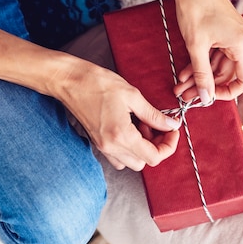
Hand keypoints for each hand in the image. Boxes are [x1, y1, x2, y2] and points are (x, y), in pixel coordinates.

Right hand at [52, 58, 180, 170]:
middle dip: (156, 146)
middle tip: (156, 124)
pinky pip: (118, 157)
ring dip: (142, 148)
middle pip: (144, 163)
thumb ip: (154, 114)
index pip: (154, 157)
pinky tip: (130, 127)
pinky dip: (129, 148)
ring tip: (141, 124)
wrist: (70, 81)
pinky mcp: (97, 143)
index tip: (172, 130)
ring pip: (131, 162)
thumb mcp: (132, 95)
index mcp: (121, 135)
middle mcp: (111, 147)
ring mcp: (102, 147)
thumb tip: (171, 125)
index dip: (169, 146)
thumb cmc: (98, 83)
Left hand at [172, 0, 242, 101]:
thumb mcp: (196, 46)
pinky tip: (183, 73)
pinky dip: (200, 63)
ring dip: (199, 76)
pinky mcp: (223, 31)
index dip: (227, 93)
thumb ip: (201, 74)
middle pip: (227, 73)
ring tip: (180, 87)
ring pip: (218, 65)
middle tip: (185, 96)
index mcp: (242, 44)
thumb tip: (205, 98)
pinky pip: (214, 54)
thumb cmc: (195, 8)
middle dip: (205, 86)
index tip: (207, 97)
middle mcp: (242, 40)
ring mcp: (233, 35)